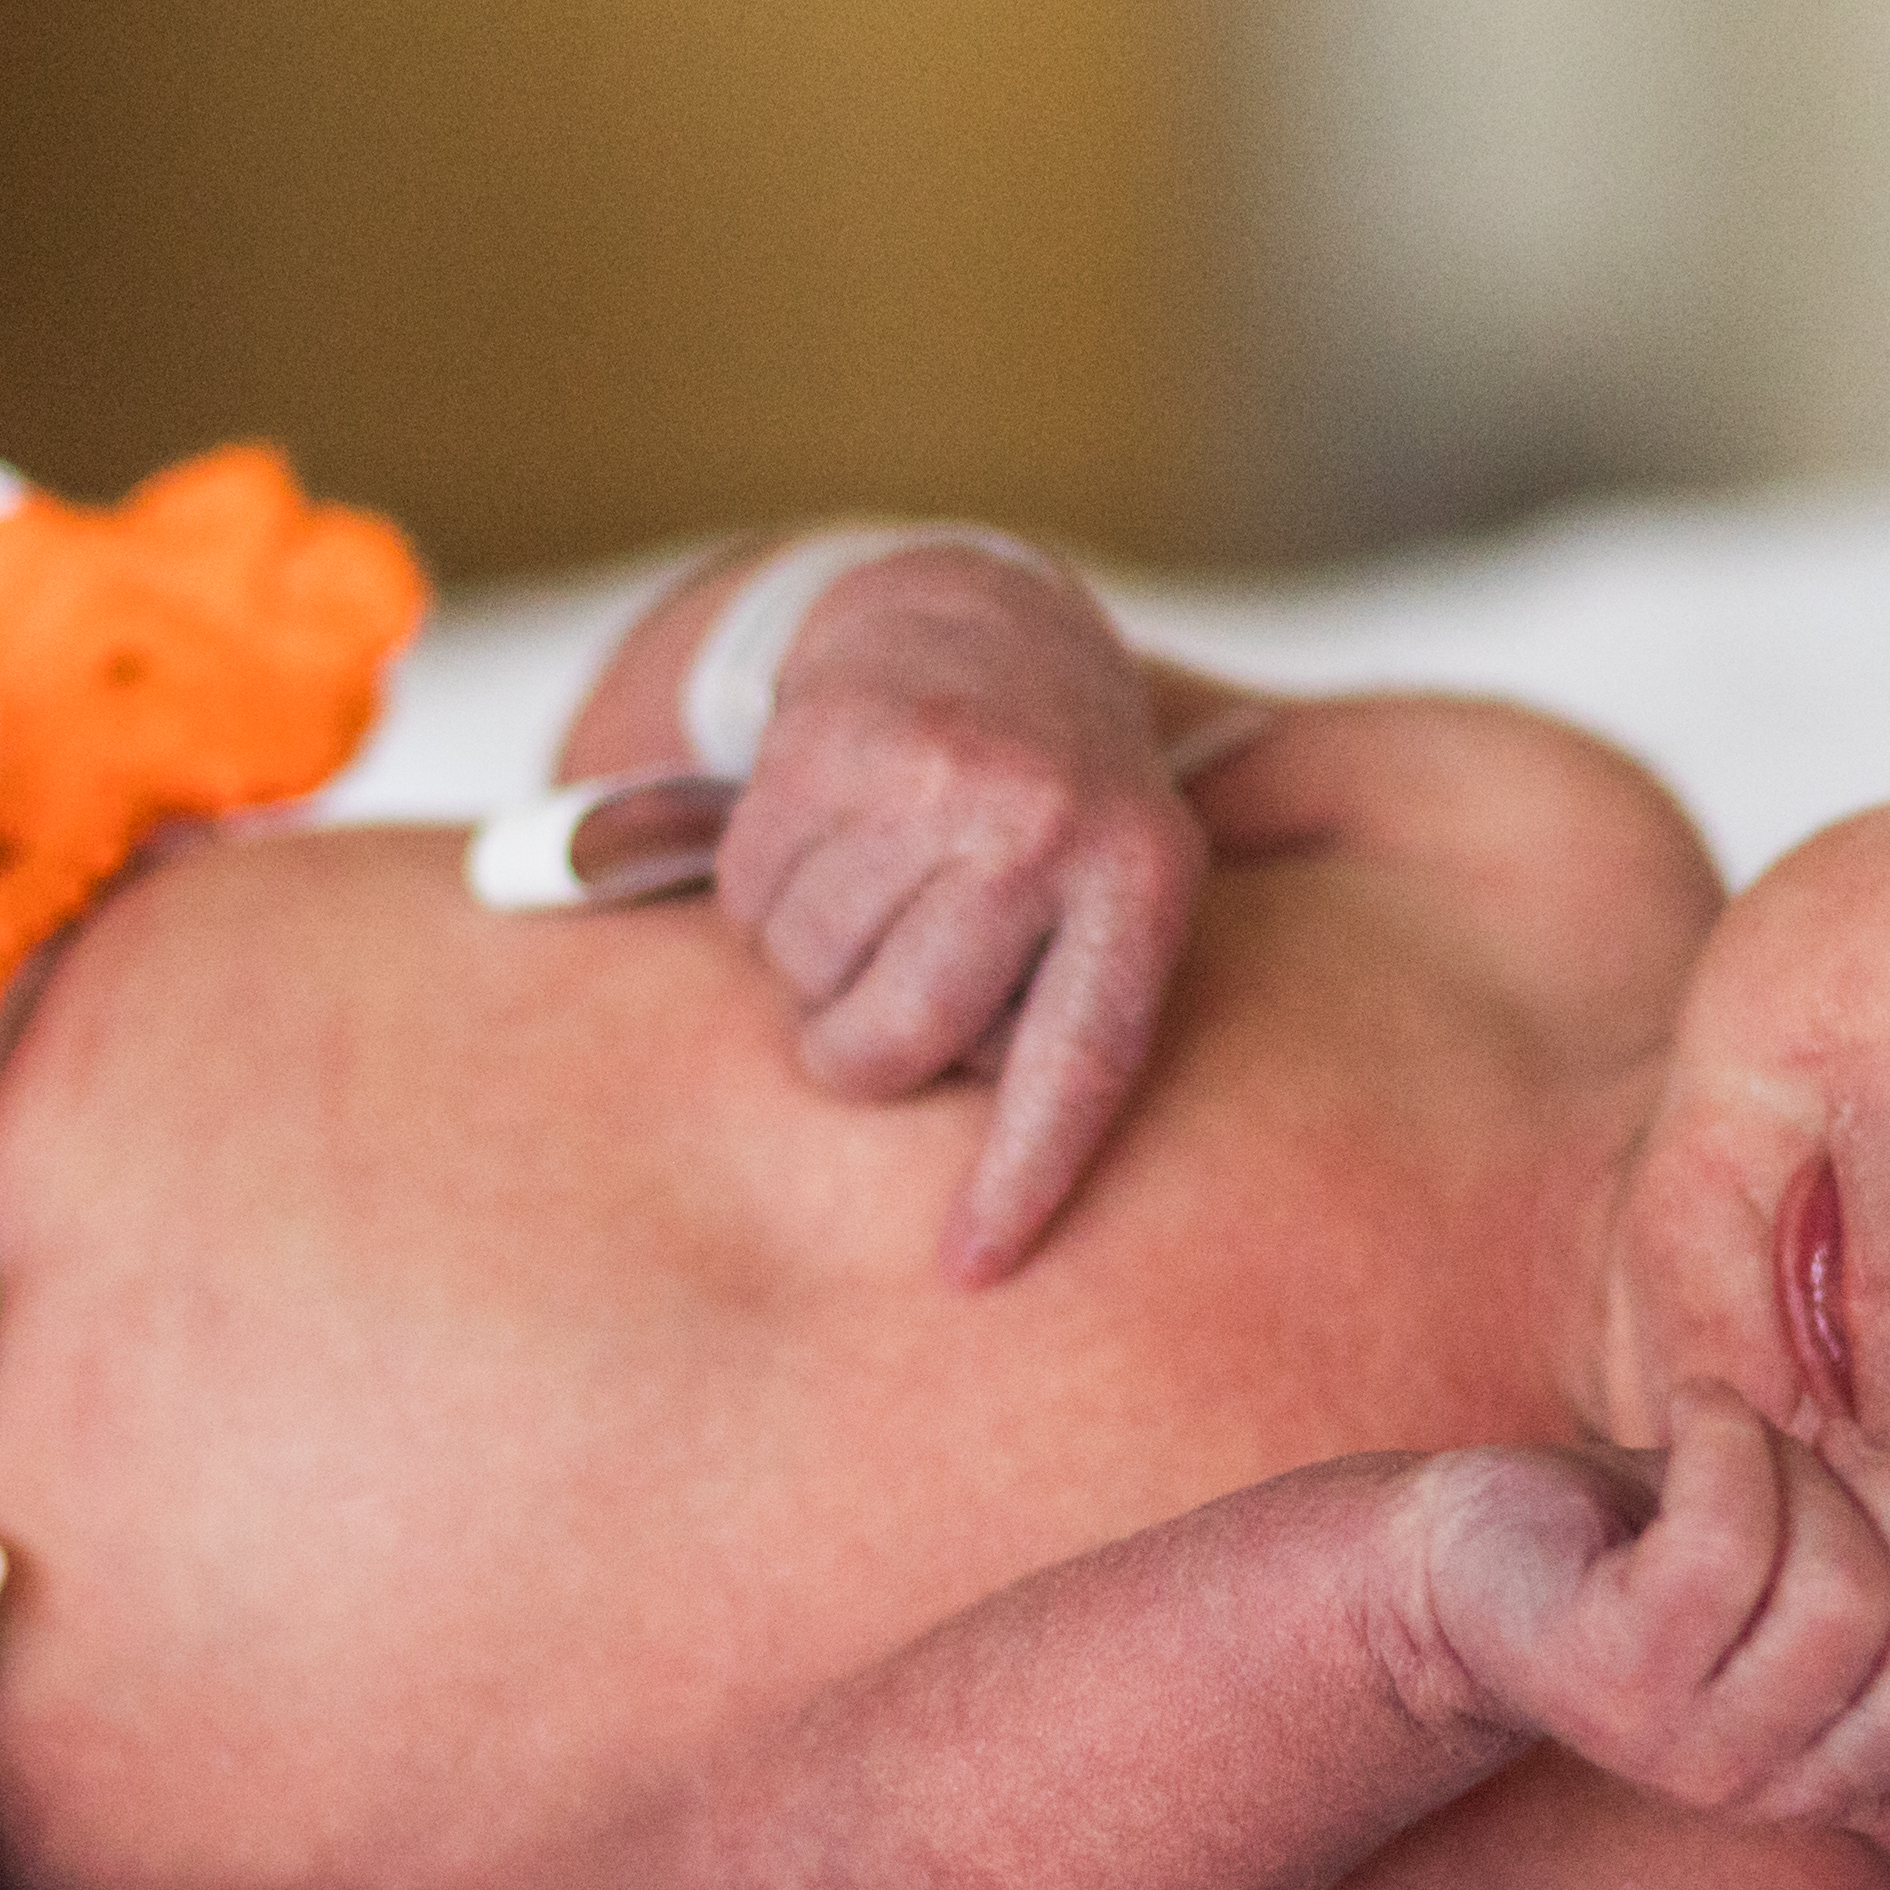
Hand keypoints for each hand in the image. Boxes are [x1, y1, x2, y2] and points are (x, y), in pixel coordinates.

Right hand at [700, 538, 1205, 1278]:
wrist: (981, 619)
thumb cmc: (1048, 815)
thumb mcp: (1109, 895)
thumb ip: (1061, 1012)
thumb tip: (973, 1199)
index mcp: (1141, 884)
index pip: (1078, 1063)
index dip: (1020, 1176)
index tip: (969, 1269)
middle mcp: (1048, 824)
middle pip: (895, 1036)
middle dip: (854, 1049)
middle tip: (868, 1005)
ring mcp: (940, 772)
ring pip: (802, 966)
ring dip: (805, 957)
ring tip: (868, 890)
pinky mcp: (836, 731)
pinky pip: (747, 888)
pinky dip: (759, 888)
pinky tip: (822, 834)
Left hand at [1395, 1397, 1889, 1835]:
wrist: (1463, 1557)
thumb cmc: (1661, 1540)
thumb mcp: (1826, 1560)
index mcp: (1858, 1771)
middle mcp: (1786, 1788)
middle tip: (1840, 1451)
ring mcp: (1694, 1753)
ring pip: (1848, 1599)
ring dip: (1812, 1476)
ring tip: (1744, 1446)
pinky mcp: (1611, 1683)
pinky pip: (1729, 1537)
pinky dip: (1725, 1436)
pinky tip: (1690, 1413)